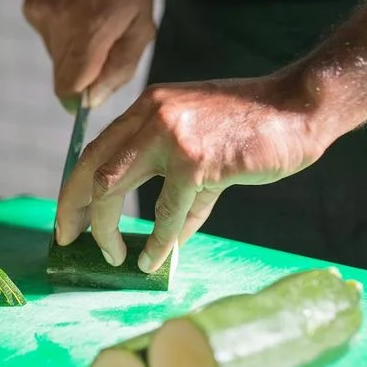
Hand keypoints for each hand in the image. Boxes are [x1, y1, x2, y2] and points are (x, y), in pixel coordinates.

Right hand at [22, 0, 154, 110]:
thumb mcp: (142, 27)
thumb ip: (120, 68)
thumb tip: (92, 101)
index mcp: (91, 28)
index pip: (69, 87)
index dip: (80, 96)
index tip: (91, 91)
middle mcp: (61, 21)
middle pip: (62, 76)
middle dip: (82, 71)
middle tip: (100, 43)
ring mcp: (41, 13)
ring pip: (55, 58)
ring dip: (73, 50)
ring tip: (89, 19)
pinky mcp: (31, 7)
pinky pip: (46, 38)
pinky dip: (61, 33)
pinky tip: (74, 9)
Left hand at [54, 75, 342, 272]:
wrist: (298, 108)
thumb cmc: (253, 131)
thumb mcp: (199, 147)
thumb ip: (174, 184)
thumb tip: (160, 240)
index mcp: (147, 108)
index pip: (94, 150)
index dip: (75, 188)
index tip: (68, 219)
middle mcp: (150, 115)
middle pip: (91, 168)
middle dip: (74, 210)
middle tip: (69, 241)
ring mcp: (171, 135)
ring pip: (113, 188)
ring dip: (106, 230)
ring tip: (114, 257)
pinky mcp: (197, 160)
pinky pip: (165, 212)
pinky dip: (157, 241)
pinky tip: (153, 258)